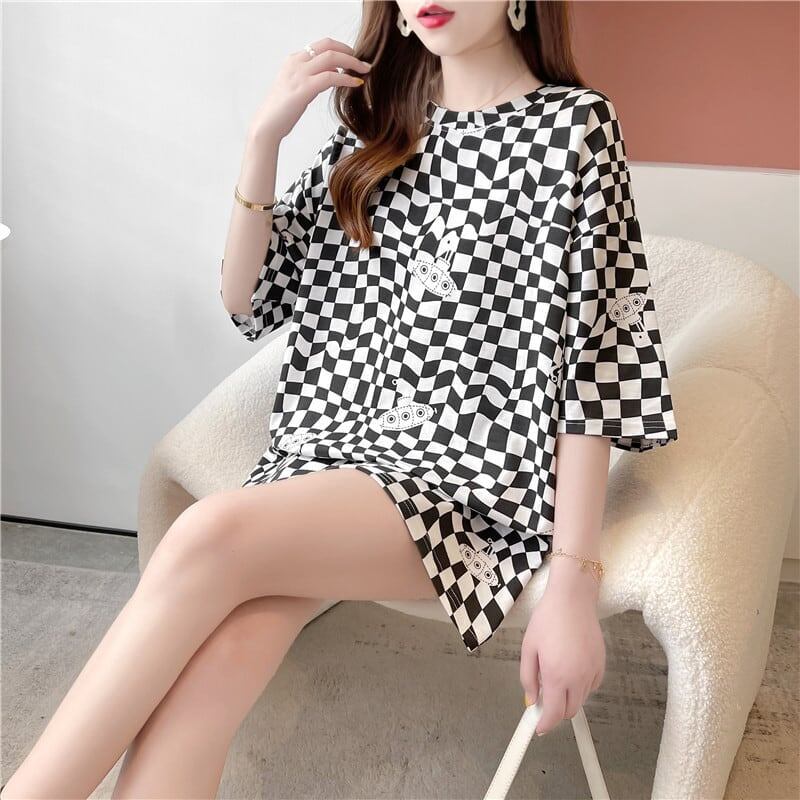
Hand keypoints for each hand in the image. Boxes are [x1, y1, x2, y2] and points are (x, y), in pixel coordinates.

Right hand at [249, 37, 371, 141]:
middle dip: (349, 52)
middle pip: (328, 46)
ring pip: (332, 58)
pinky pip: (331, 77)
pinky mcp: (304, 88)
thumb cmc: (282, 111)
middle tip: (363, 62)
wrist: (267, 126)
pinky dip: (347, 79)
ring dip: (352, 63)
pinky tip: (356, 83)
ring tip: (365, 71)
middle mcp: (296, 62)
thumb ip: (313, 78)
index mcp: (293, 60)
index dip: (340, 48)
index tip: (352, 57)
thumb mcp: (298, 88)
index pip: (321, 45)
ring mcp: (299, 74)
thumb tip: (332, 72)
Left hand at [519, 561, 605, 735]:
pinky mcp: (601, 664)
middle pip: (570, 711)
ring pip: (581, 699)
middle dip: (556, 710)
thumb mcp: (528, 648)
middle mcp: (578, 678)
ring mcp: (592, 671)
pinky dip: (581, 685)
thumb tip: (532, 700)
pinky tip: (570, 668)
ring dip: (568, 697)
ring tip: (555, 673)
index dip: (545, 724)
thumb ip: (528, 678)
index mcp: (557, 675)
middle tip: (544, 695)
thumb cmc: (547, 619)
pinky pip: (591, 686)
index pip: (554, 714)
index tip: (538, 727)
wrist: (572, 599)